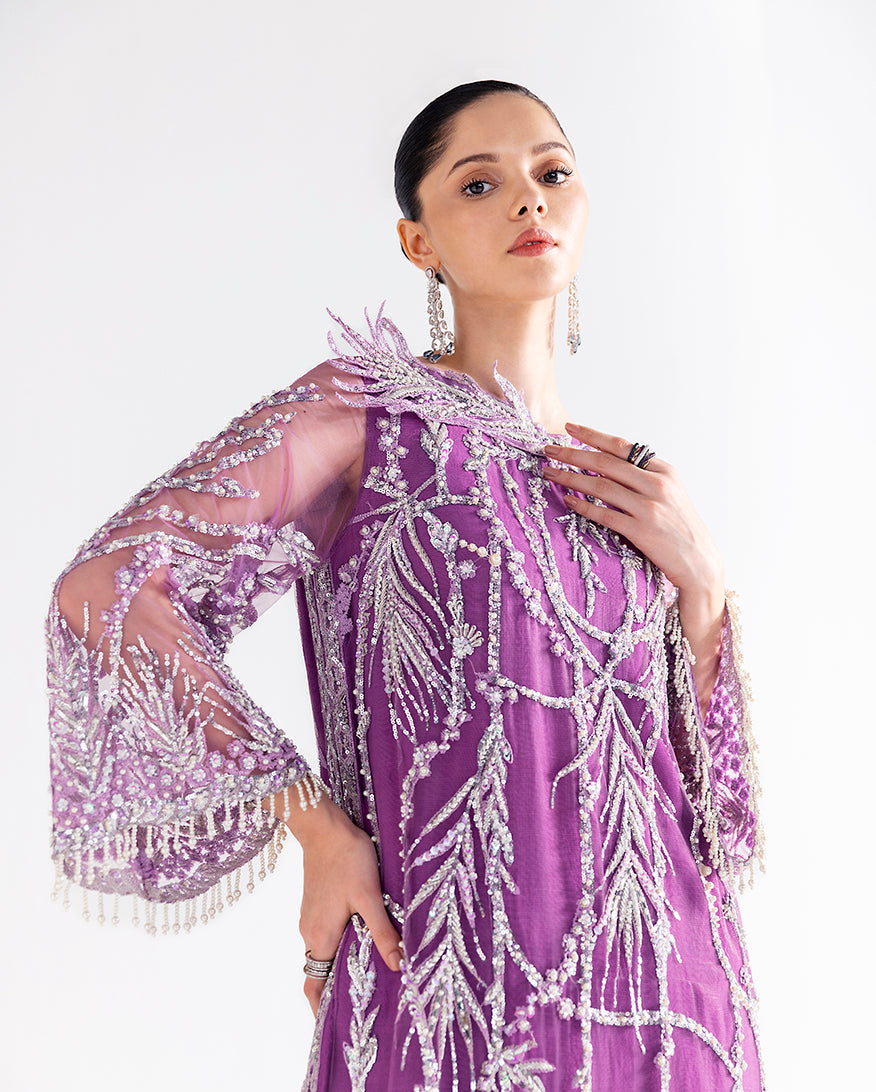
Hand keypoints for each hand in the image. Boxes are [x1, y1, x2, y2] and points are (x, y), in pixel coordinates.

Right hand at [292, 796, 402, 1017]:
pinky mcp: (314, 902)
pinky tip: (360, 937)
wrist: (323, 826)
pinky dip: (338, 944)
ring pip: (323, 951)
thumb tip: (400, 966)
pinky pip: (324, 933)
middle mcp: (310, 932)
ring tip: (367, 972)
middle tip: (363, 1002)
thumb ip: (383, 933)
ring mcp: (310, 917)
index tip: (334, 1028)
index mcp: (321, 938)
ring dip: (339, 964)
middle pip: (320, 971)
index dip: (320, 1010)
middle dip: (337, 988)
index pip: (313, 987)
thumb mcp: (369, 897)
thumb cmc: (347, 859)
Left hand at [542, 422, 725, 709]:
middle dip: (572, 453)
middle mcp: (657, 484)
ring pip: (600, 486)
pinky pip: (604, 515)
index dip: (592, 435)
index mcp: (663, 470)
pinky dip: (583, 506)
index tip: (569, 427)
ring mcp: (649, 508)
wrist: (700, 562)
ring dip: (570, 477)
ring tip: (549, 473)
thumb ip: (643, 477)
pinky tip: (567, 501)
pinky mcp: (641, 531)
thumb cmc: (680, 527)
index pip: (621, 446)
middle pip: (605, 463)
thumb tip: (607, 463)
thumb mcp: (669, 493)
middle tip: (548, 449)